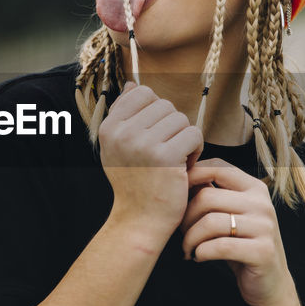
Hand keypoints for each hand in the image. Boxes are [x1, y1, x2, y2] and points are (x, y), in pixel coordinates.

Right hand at [99, 82, 203, 238]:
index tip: (154, 136)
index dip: (156, 112)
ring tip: (173, 161)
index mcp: (109, 127)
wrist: (139, 221)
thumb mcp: (118, 148)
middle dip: (171, 127)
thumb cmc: (134, 183)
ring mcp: (142, 143)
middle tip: (165, 152)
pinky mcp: (166, 156)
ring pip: (181, 119)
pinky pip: (194, 134)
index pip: (142, 93)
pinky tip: (184, 167)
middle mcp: (122, 132)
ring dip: (184, 139)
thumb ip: (124, 115)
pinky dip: (195, 150)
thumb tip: (133, 85)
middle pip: (165, 105)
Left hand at [180, 159, 297, 305]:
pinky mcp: (262, 252)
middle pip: (206, 197)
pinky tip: (198, 257)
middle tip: (181, 233)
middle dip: (185, 217)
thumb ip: (212, 194)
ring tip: (188, 248)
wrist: (270, 284)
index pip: (217, 167)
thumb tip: (181, 173)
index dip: (191, 177)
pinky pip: (219, 246)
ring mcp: (265, 227)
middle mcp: (262, 203)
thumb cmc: (241, 245)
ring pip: (210, 222)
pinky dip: (201, 253)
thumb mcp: (229, 215)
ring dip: (190, 238)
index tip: (176, 197)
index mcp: (255, 188)